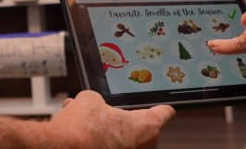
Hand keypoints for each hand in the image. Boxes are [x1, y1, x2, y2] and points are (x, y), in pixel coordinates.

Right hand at [49, 91, 174, 148]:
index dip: (162, 108)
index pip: (163, 115)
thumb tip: (92, 103)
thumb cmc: (81, 128)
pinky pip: (106, 147)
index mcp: (145, 127)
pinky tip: (79, 132)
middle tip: (112, 115)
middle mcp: (140, 148)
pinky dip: (96, 141)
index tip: (166, 108)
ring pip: (120, 142)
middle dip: (125, 122)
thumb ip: (97, 101)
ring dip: (107, 132)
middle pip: (141, 131)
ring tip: (87, 121)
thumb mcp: (89, 100)